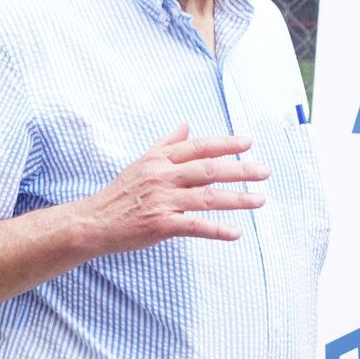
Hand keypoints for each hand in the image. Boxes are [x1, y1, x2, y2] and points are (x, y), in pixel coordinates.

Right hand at [82, 123, 269, 254]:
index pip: (197, 147)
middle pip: (208, 170)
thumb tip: (186, 125)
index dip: (224, 144)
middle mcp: (161, 177)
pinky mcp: (160, 225)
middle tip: (265, 171)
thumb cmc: (120, 193)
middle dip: (240, 169)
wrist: (94, 221)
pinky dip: (217, 230)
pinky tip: (236, 233)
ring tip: (260, 199)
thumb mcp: (141, 163)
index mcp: (158, 160)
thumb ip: (165, 145)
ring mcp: (162, 201)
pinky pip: (195, 226)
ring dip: (237, 199)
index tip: (248, 143)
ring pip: (207, 197)